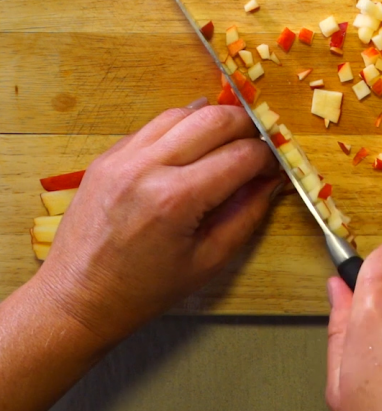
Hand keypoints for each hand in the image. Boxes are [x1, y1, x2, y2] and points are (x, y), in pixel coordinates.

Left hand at [36, 99, 280, 343]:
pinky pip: (155, 124)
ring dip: (214, 121)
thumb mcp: (209, 261)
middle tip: (258, 145)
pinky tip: (192, 145)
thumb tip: (272, 180)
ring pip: (184, 112)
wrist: (77, 297)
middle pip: (215, 119)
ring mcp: (123, 156)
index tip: (275, 166)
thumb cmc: (146, 290)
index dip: (268, 157)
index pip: (242, 156)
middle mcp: (149, 166)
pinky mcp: (108, 154)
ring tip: (227, 143)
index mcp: (177, 199)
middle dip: (247, 126)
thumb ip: (248, 214)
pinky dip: (182, 127)